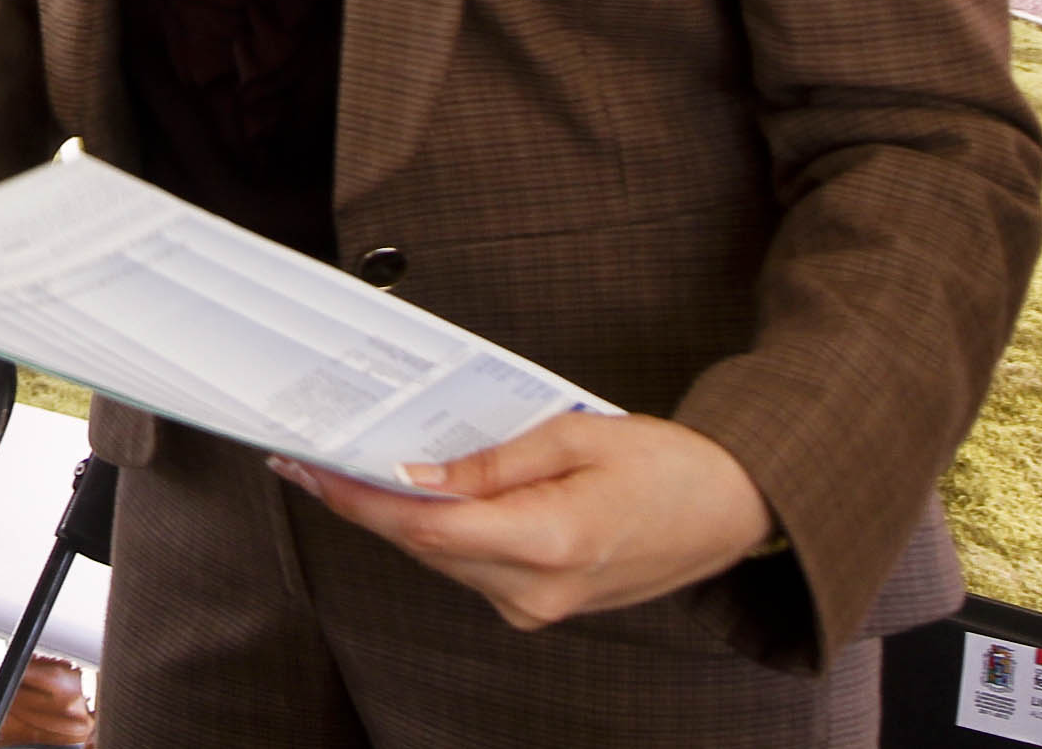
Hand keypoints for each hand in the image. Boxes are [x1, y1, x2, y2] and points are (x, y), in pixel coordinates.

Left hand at [275, 410, 777, 629]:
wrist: (731, 511)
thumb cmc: (667, 466)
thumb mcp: (574, 435)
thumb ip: (489, 460)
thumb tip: (418, 472)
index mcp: (549, 541)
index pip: (425, 527)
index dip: (358, 499)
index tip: (311, 469)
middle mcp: (538, 588)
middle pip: (423, 547)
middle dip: (364, 503)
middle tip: (313, 457)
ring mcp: (540, 605)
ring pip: (442, 559)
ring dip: (398, 517)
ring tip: (351, 468)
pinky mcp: (542, 604)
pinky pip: (469, 565)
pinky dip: (438, 532)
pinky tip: (416, 494)